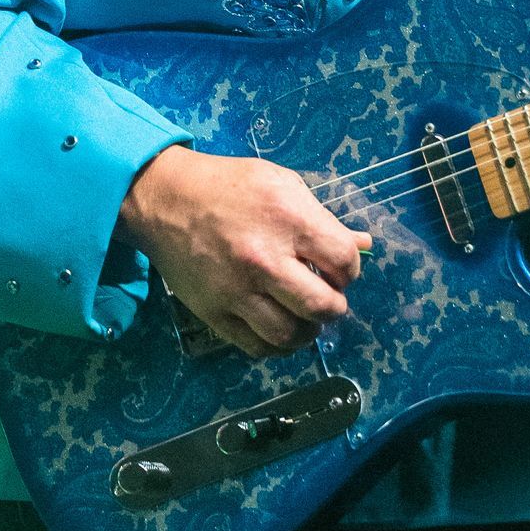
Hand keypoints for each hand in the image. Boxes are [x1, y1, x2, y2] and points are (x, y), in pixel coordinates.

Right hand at [120, 148, 370, 357]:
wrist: (166, 199)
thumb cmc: (230, 185)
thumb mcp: (282, 184)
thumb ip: (323, 218)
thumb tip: (363, 245)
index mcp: (287, 219)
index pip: (342, 261)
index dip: (349, 269)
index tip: (337, 268)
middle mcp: (264, 259)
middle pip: (321, 306)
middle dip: (334, 306)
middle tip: (327, 298)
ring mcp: (237, 291)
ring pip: (290, 335)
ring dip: (307, 332)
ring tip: (305, 318)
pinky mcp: (214, 313)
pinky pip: (256, 347)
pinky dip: (276, 346)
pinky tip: (279, 328)